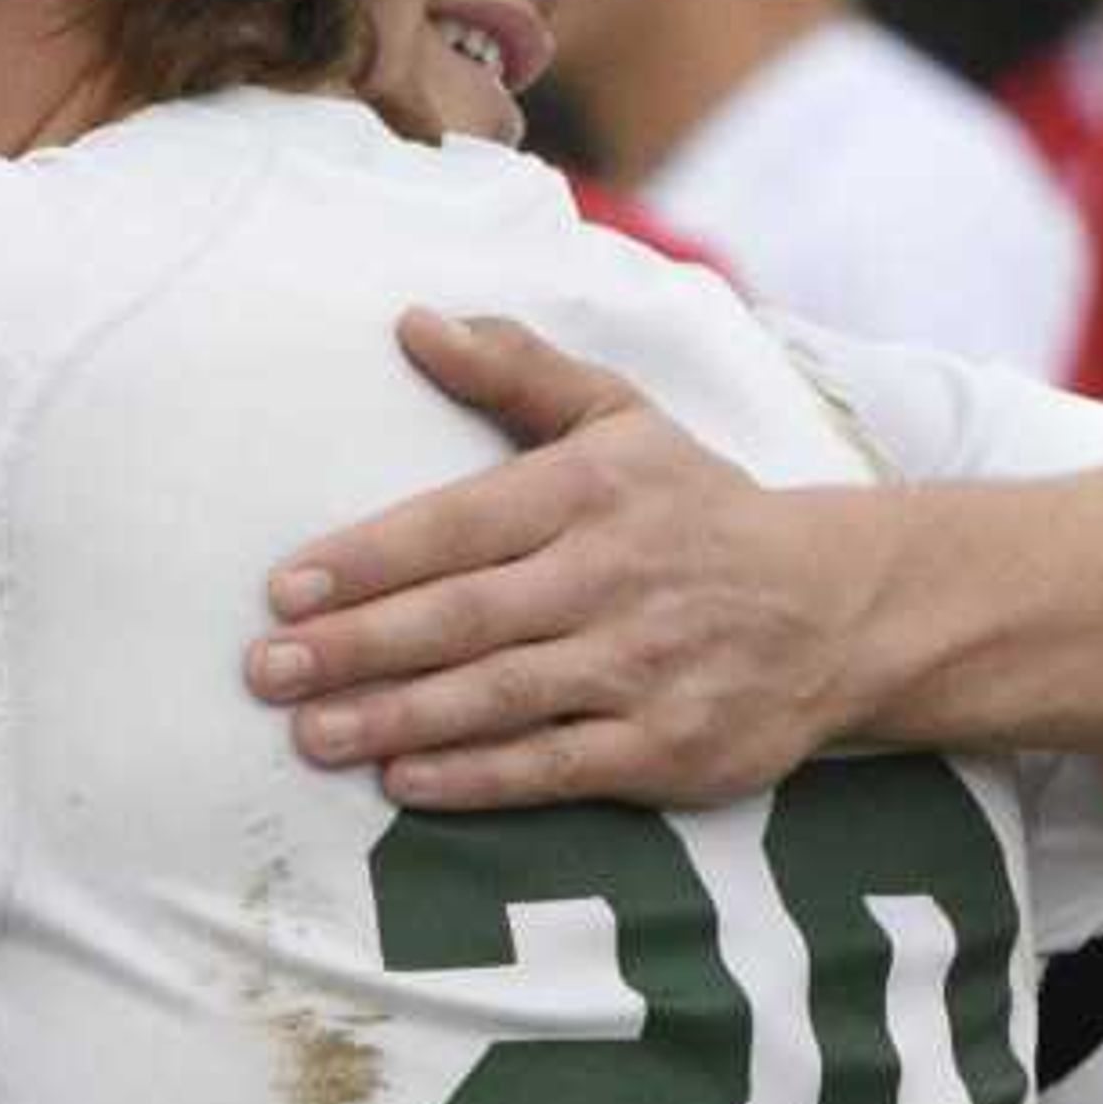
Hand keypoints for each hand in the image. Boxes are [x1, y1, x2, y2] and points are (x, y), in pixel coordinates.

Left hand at [250, 309, 878, 807]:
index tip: (283, 587)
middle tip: (265, 670)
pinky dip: (478, 776)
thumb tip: (414, 322)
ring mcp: (643, 667)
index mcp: (592, 490)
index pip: (459, 525)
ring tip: (311, 732)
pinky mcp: (668, 748)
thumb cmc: (695, 506)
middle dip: (357, 646)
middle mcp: (613, 576)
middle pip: (464, 617)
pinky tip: (404, 780)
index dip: (367, 558)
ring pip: (499, 696)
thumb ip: (515, 369)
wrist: (837, 605)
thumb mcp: (619, 417)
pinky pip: (555, 766)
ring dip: (397, 718)